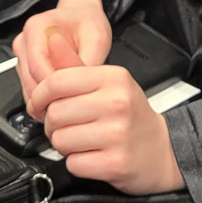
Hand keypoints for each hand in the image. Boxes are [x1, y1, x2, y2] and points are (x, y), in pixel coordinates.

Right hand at [12, 0, 111, 107]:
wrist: (81, 15)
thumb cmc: (88, 23)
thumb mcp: (97, 40)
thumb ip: (84, 64)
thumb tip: (76, 89)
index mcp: (37, 27)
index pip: (38, 67)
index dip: (54, 89)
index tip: (71, 101)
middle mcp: (25, 40)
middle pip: (30, 81)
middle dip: (50, 98)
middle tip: (72, 108)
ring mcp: (22, 53)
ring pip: (27, 87)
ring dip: (46, 99)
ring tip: (69, 103)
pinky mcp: (24, 64)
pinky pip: (29, 87)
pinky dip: (43, 96)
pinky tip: (61, 97)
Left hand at [25, 28, 184, 193]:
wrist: (163, 150)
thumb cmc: (130, 115)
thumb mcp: (108, 83)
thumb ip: (75, 65)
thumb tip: (51, 39)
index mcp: (114, 78)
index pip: (58, 81)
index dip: (40, 96)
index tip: (39, 104)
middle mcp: (117, 103)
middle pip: (55, 113)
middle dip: (52, 124)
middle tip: (66, 126)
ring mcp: (117, 135)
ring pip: (61, 141)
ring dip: (63, 145)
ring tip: (81, 141)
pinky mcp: (115, 163)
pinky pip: (73, 164)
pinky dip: (76, 163)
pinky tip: (92, 156)